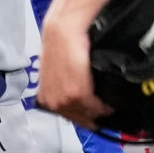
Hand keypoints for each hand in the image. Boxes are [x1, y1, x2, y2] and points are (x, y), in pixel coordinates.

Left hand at [37, 7, 107, 123]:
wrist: (62, 33)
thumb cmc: (60, 46)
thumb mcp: (58, 72)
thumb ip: (64, 86)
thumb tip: (78, 93)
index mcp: (45, 97)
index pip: (66, 116)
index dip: (82, 118)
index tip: (93, 119)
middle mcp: (52, 101)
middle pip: (77, 118)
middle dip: (91, 119)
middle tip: (104, 117)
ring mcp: (63, 99)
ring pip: (85, 115)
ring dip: (99, 114)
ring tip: (108, 110)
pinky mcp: (75, 93)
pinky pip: (92, 107)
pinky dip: (102, 108)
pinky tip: (108, 106)